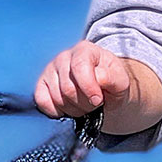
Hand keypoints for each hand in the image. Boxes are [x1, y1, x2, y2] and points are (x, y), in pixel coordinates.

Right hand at [34, 43, 148, 122]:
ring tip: (83, 105)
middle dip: (84, 103)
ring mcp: (50, 70)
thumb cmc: (111, 85)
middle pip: (68, 88)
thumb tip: (98, 79)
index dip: (89, 88)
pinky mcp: (41, 85)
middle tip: (94, 104)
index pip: (80, 67)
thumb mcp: (121, 81)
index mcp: (85, 50)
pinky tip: (68, 108)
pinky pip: (42, 102)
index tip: (98, 101)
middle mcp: (64, 57)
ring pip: (57, 98)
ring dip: (74, 109)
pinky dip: (57, 112)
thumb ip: (112, 78)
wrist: (103, 92)